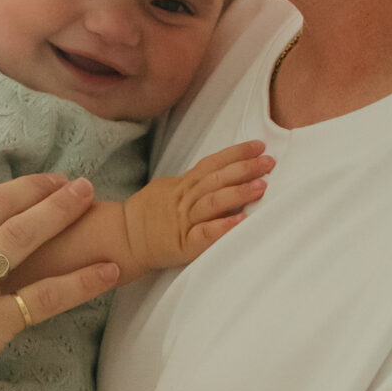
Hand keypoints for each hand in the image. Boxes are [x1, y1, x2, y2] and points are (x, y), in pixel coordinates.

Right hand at [129, 142, 273, 269]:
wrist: (122, 239)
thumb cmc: (147, 215)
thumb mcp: (167, 189)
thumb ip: (192, 182)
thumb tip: (218, 172)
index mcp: (183, 185)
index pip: (212, 164)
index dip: (235, 153)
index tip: (259, 146)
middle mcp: (185, 199)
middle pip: (216, 179)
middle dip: (244, 169)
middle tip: (268, 162)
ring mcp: (183, 221)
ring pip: (212, 203)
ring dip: (238, 193)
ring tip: (261, 186)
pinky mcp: (182, 244)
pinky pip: (203, 234)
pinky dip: (222, 227)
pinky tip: (240, 222)